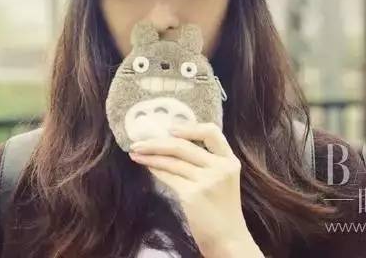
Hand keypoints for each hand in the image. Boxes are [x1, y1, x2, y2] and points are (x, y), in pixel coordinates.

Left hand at [128, 122, 263, 257]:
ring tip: (135, 152)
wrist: (228, 238)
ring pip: (172, 160)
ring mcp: (207, 181)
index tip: (169, 129)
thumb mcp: (222, 179)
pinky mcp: (193, 195)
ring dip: (150, 155)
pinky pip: (169, 176)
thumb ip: (207, 161)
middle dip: (157, 141)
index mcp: (229, 160)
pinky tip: (146, 166)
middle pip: (183, 145)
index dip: (189, 127)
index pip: (212, 132)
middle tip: (138, 141)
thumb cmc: (221, 209)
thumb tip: (172, 142)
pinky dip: (155, 169)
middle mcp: (220, 167)